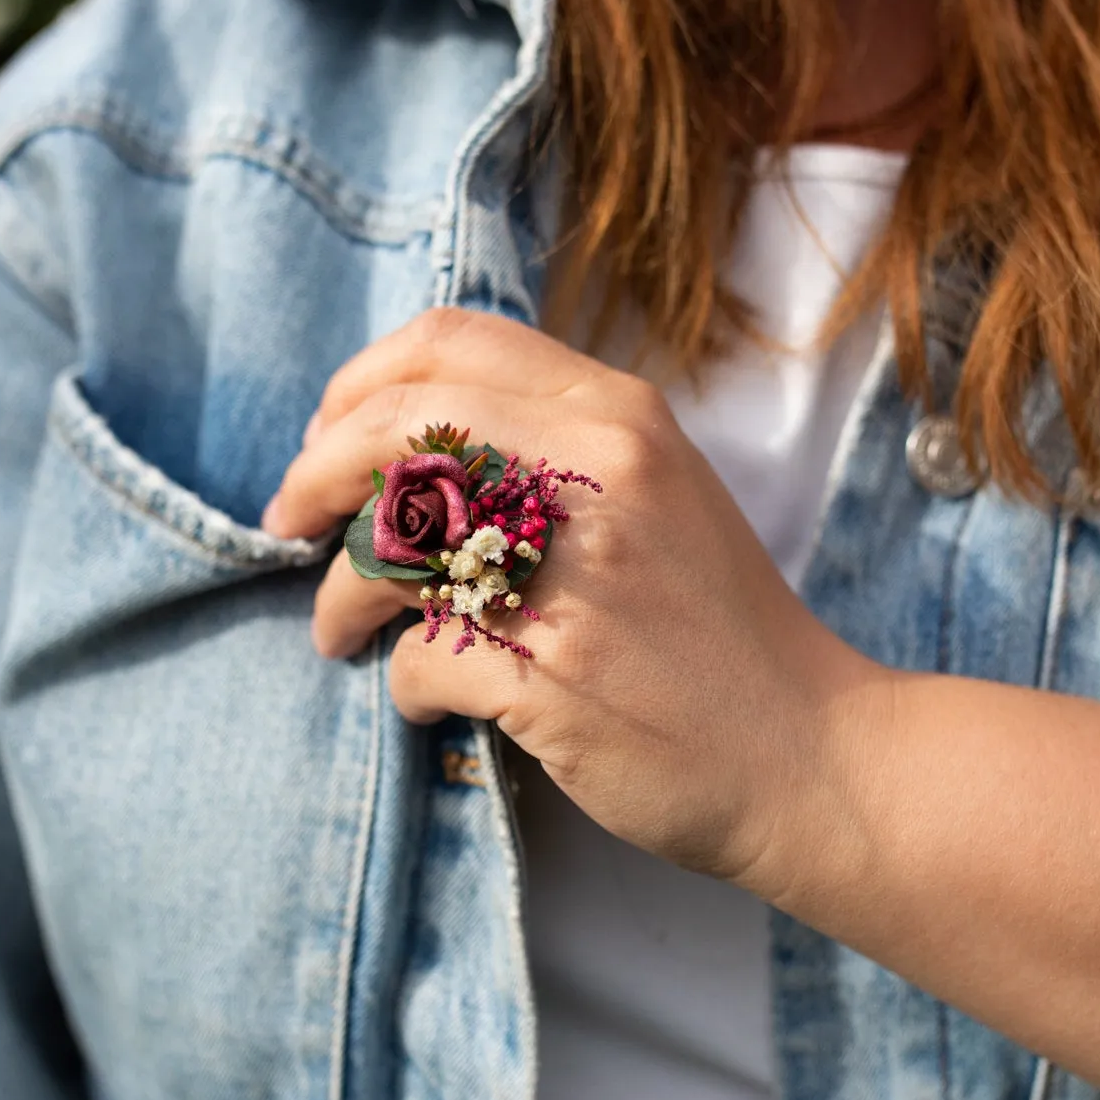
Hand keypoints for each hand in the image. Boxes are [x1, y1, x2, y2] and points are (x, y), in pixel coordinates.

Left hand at [260, 307, 885, 883]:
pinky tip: (427, 702)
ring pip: (383, 547)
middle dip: (311, 477)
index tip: (326, 440)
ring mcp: (573, 573)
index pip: (444, 343)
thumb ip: (554, 446)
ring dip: (336, 598)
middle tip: (289, 524)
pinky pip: (417, 660)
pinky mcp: (550, 673)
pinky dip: (403, 685)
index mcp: (618, 415)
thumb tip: (404, 446)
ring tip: (339, 633)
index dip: (357, 386)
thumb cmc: (718, 630)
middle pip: (390, 429)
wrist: (810, 756)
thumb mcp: (656, 494)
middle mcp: (595, 473)